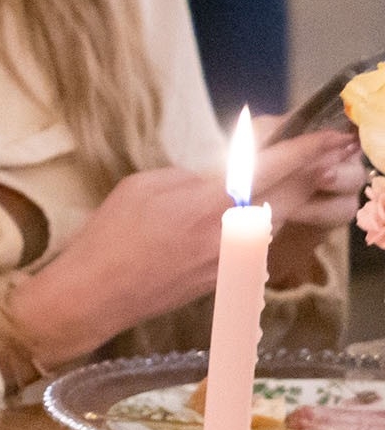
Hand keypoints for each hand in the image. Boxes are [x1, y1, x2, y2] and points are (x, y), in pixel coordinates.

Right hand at [9, 133, 363, 364]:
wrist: (97, 295)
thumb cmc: (109, 236)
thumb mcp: (144, 185)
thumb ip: (192, 175)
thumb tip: (219, 173)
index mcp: (209, 202)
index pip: (275, 168)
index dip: (309, 148)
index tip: (333, 134)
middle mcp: (232, 232)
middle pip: (293, 195)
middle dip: (313, 170)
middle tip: (327, 152)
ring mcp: (235, 259)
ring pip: (279, 219)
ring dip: (287, 196)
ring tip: (285, 179)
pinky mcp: (229, 277)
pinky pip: (257, 241)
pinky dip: (261, 222)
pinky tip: (243, 214)